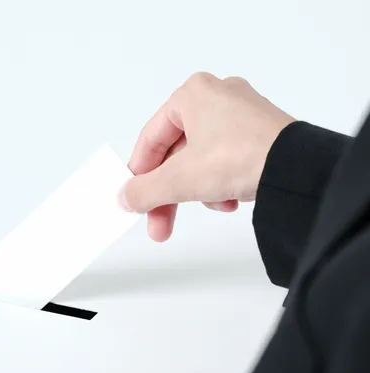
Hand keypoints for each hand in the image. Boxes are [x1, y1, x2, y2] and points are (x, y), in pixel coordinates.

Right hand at [120, 72, 295, 241]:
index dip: (139, 173)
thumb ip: (144, 190)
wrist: (300, 168)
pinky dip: (223, 183)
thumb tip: (125, 198)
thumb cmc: (239, 157)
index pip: (151, 139)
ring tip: (215, 205)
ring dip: (199, 190)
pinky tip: (232, 199)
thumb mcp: (179, 179)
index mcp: (192, 94)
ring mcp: (242, 113)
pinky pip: (227, 160)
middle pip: (177, 154)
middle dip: (169, 194)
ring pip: (201, 160)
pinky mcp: (262, 132)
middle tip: (158, 225)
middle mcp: (217, 96)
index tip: (133, 199)